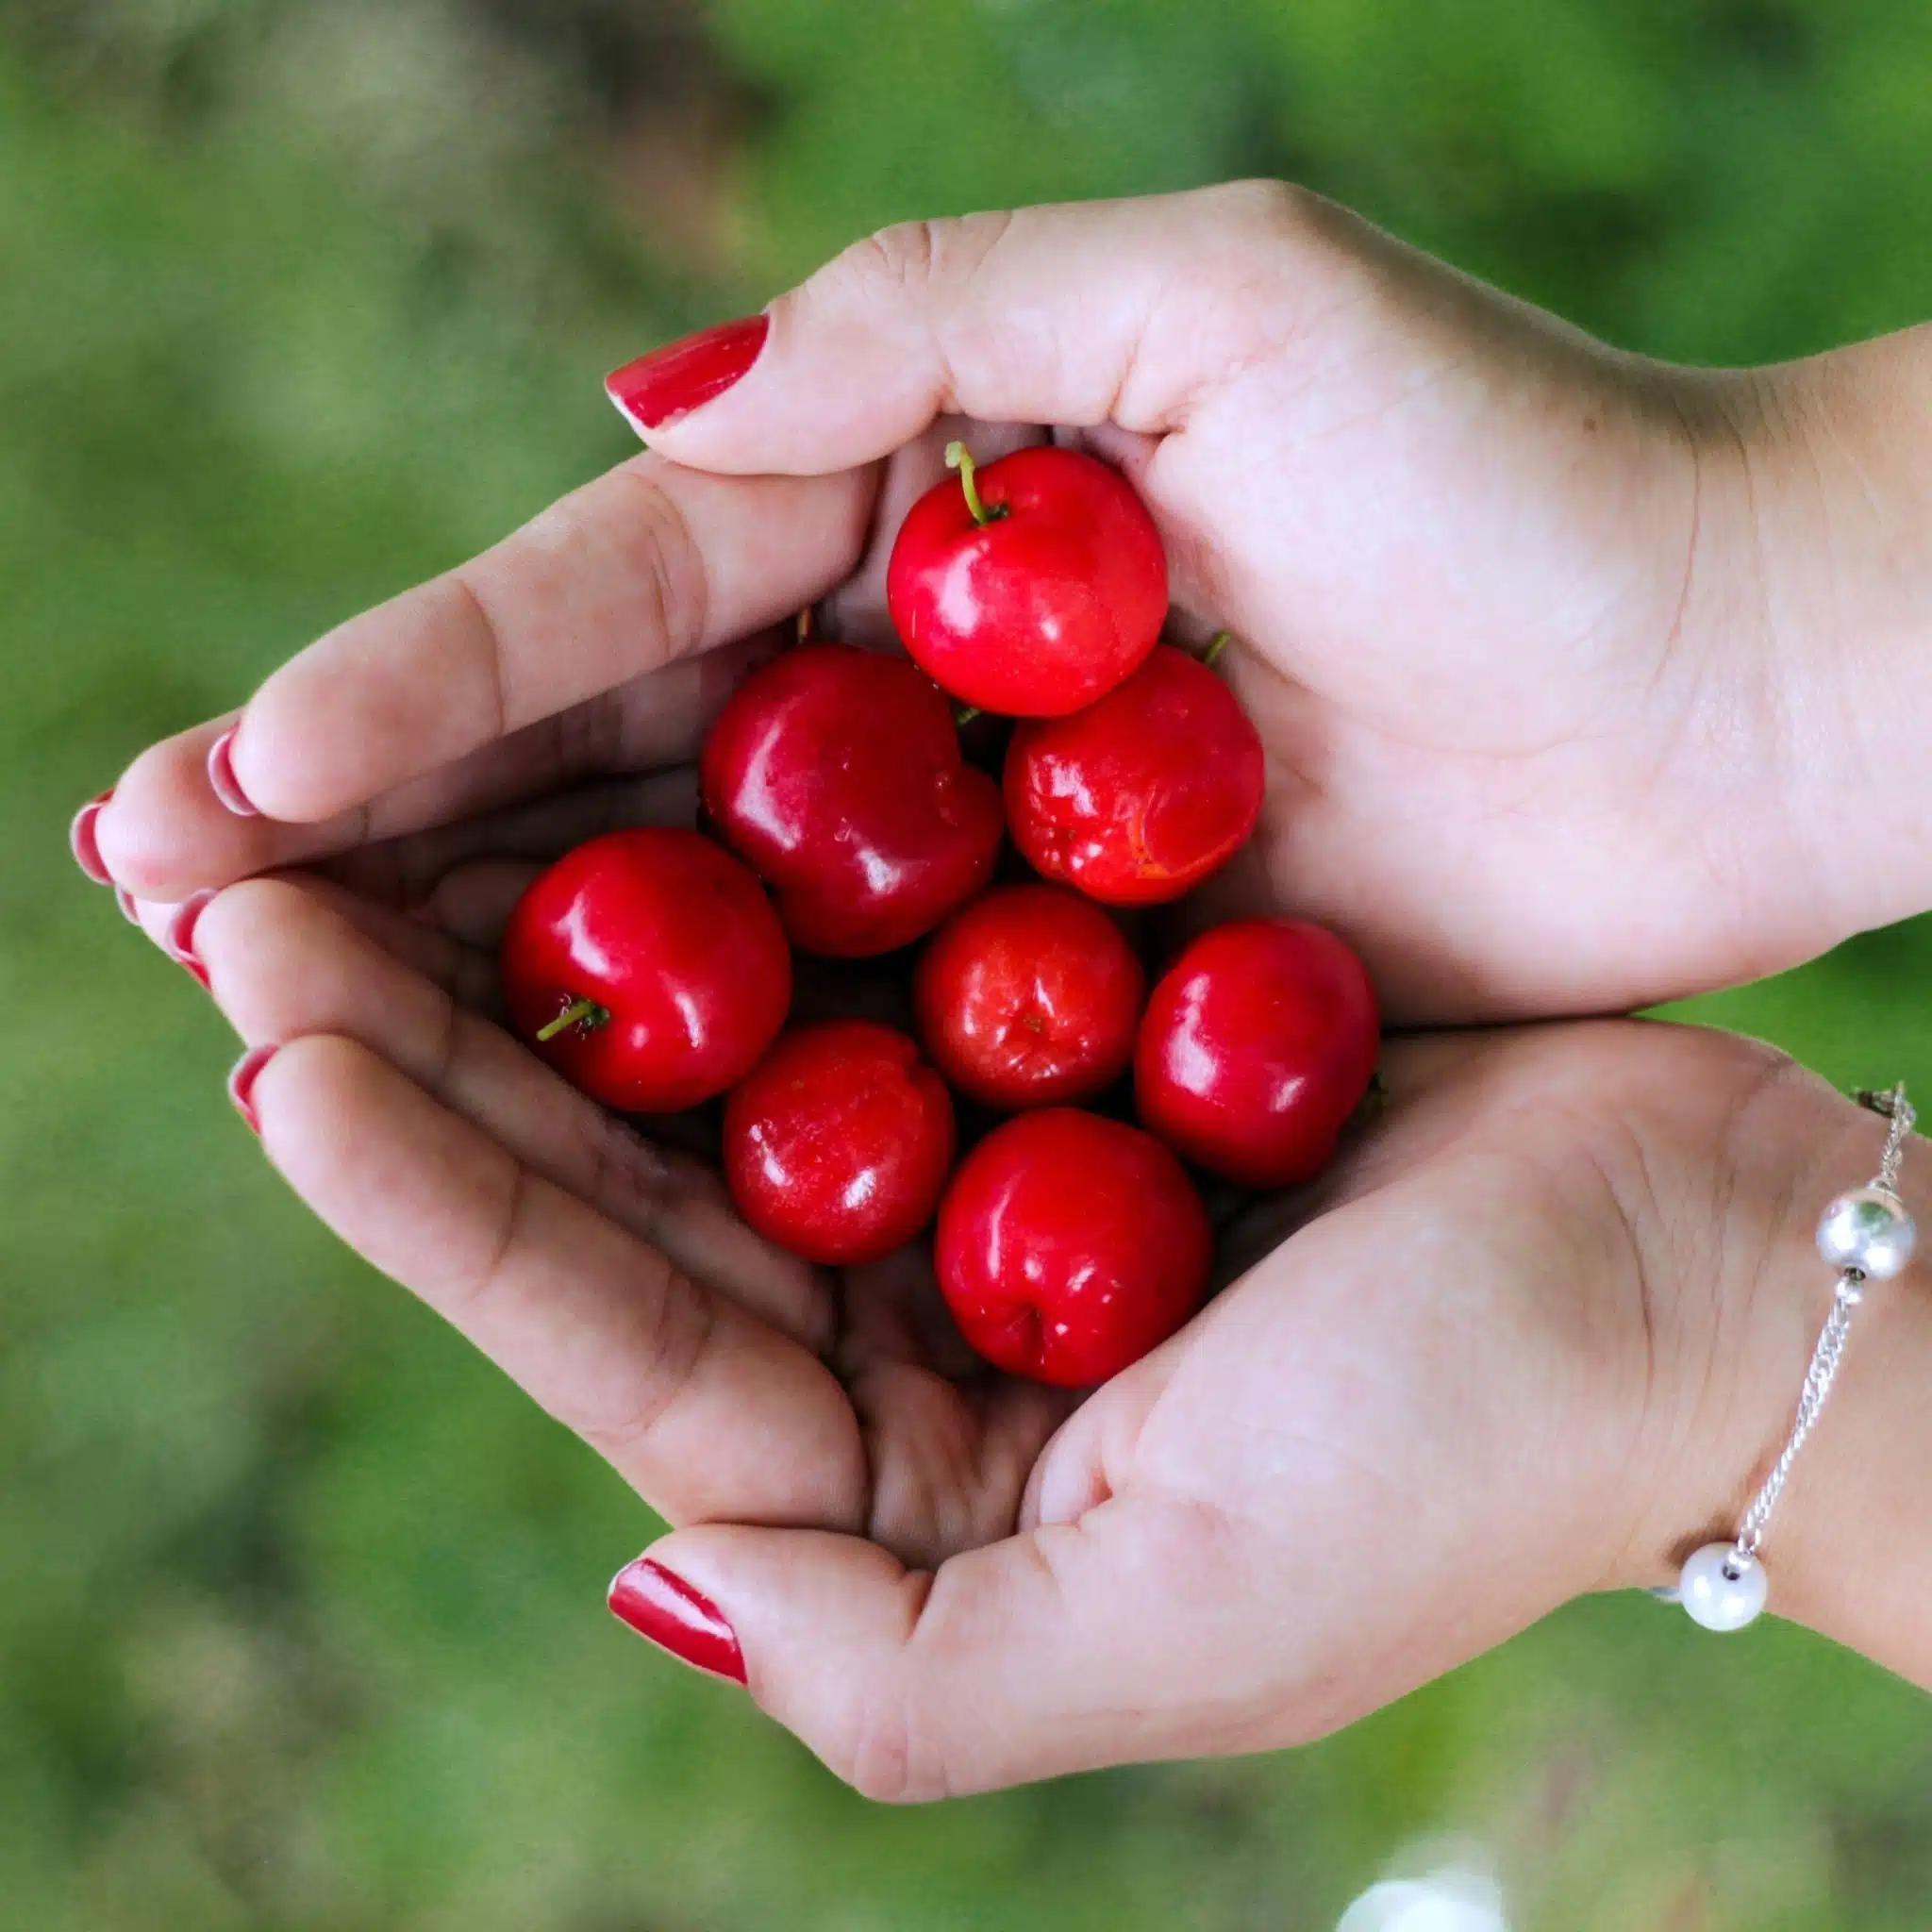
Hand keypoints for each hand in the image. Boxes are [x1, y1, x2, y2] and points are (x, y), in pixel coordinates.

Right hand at [88, 184, 1930, 1019]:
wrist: (1742, 686)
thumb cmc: (1523, 475)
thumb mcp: (1215, 309)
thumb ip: (932, 328)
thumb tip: (654, 399)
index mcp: (924, 506)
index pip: (620, 591)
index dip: (420, 683)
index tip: (234, 776)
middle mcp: (916, 685)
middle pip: (604, 764)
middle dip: (385, 830)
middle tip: (161, 898)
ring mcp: (977, 851)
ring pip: (688, 919)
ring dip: (487, 965)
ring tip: (271, 1011)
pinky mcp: (1065, 985)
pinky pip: (842, 1042)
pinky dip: (694, 1085)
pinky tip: (539, 1129)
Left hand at [163, 865, 1931, 1795]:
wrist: (1701, 1275)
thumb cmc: (1465, 1460)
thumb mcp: (1175, 1630)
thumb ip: (899, 1673)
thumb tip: (655, 1580)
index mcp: (901, 1471)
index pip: (619, 1331)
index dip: (439, 1201)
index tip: (279, 1058)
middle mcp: (912, 1308)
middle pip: (627, 1164)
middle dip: (430, 1037)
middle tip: (238, 895)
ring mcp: (980, 1149)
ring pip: (716, 1028)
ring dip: (548, 921)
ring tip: (358, 807)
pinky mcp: (1063, 1014)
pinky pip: (868, 922)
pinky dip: (745, 843)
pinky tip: (616, 744)